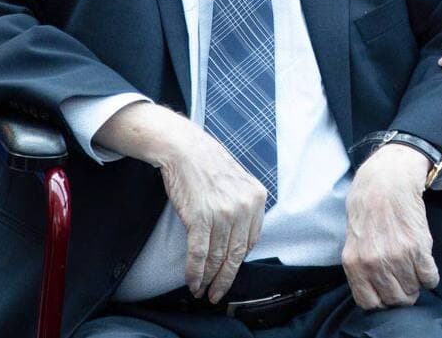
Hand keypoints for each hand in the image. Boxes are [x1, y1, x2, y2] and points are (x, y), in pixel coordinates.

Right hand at [159, 125, 266, 302]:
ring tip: (201, 289)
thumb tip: (238, 241)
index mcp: (257, 198)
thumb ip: (243, 208)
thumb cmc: (209, 165)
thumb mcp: (238, 182)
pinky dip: (195, 271)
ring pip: (216, 257)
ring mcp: (223, 213)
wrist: (184, 148)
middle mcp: (243, 207)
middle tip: (217, 294)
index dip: (237, 263)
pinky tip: (192, 281)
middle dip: (225, 279)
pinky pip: (199, 253)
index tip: (229, 274)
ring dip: (208, 278)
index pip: (250, 242)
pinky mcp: (200, 217)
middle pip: (236, 255)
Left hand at [342, 144, 437, 309]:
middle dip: (402, 294)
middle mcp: (375, 264)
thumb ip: (360, 267)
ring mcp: (397, 257)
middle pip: (395, 300)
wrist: (387, 180)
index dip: (381, 300)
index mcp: (355, 264)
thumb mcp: (353, 239)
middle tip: (404, 279)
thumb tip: (373, 292)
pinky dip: (430, 275)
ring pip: (414, 290)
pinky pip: (430, 278)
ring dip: (416, 283)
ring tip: (413, 266)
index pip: (369, 304)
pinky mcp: (419, 248)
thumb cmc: (367, 206)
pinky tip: (425, 262)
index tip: (387, 291)